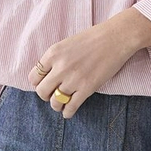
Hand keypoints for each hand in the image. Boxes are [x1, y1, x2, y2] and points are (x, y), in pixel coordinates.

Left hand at [29, 9, 150, 115]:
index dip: (38, 83)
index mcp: (53, 53)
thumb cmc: (92, 39)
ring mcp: (73, 79)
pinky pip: (71, 107)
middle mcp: (60, 67)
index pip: (34, 77)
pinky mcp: (87, 88)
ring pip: (55, 102)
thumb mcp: (66, 44)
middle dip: (45, 96)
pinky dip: (68, 112)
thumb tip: (46, 77)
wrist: (116, 38)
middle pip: (41, 91)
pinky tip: (68, 112)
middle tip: (52, 95)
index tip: (44, 84)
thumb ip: (55, 59)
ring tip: (61, 104)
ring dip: (57, 105)